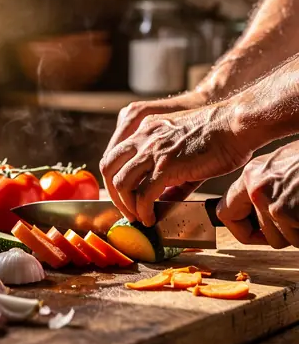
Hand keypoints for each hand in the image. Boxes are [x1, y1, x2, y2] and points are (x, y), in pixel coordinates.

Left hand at [100, 102, 251, 225]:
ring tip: (139, 217)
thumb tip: (160, 203)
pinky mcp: (166, 165)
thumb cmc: (218, 137)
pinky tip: (151, 219)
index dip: (113, 179)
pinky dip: (143, 211)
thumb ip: (167, 174)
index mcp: (146, 129)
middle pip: (108, 168)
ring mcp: (153, 150)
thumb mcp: (181, 148)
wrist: (236, 124)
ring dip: (126, 205)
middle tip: (127, 211)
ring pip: (121, 183)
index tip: (123, 197)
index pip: (114, 155)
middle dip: (113, 195)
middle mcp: (143, 137)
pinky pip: (143, 194)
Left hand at [217, 141, 298, 247]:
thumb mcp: (282, 164)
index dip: (243, 229)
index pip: (226, 213)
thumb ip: (265, 186)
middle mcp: (257, 191)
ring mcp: (275, 206)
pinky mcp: (291, 216)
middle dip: (286, 233)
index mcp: (251, 176)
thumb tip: (254, 210)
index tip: (256, 233)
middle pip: (268, 235)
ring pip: (287, 240)